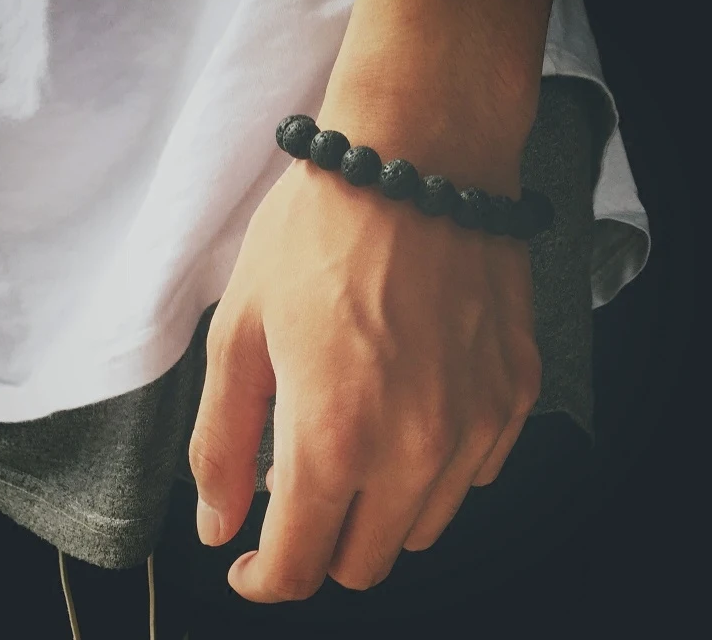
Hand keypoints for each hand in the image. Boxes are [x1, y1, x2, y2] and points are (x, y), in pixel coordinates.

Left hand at [188, 131, 541, 602]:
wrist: (418, 157)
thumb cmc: (321, 230)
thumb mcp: (240, 330)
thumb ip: (222, 442)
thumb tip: (221, 524)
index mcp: (335, 435)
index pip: (300, 567)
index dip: (266, 578)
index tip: (252, 561)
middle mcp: (417, 448)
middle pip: (367, 562)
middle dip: (321, 545)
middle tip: (298, 488)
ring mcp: (478, 424)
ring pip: (423, 525)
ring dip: (378, 508)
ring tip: (354, 438)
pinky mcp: (515, 393)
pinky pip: (474, 471)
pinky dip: (434, 465)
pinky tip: (409, 409)